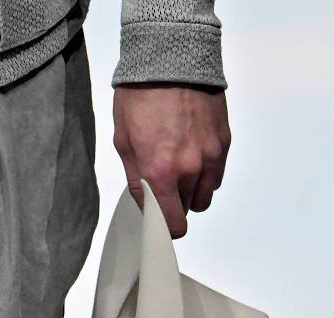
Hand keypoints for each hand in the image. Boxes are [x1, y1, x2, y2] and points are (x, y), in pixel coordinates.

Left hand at [113, 83, 230, 237]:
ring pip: (204, 196)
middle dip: (174, 204)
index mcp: (162, 172)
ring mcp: (211, 156)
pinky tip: (193, 156)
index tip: (159, 224)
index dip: (165, 228)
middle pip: (187, 210)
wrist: (171, 58)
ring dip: (192, 192)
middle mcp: (191, 169)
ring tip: (179, 170)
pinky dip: (206, 176)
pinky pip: (216, 176)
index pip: (173, 223)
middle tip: (162, 184)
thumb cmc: (141, 95)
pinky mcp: (223, 143)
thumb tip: (145, 205)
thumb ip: (136, 180)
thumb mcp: (124, 141)